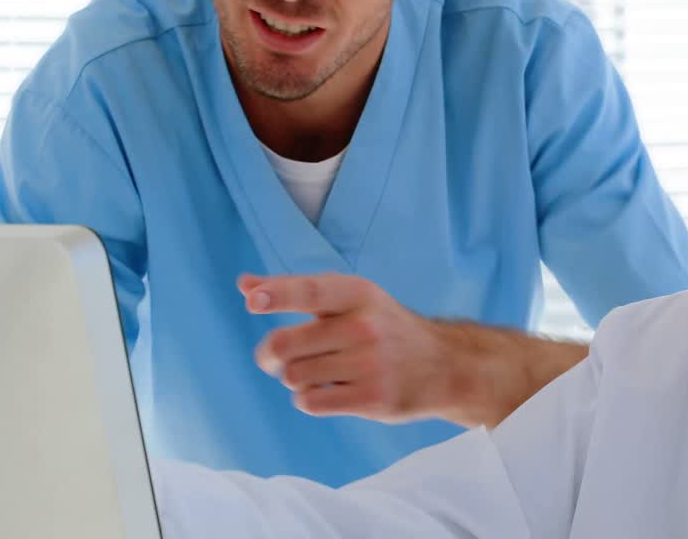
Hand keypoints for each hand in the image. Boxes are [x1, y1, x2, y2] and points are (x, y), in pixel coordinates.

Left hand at [239, 273, 452, 423]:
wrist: (444, 366)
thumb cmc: (383, 328)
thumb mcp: (349, 300)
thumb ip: (296, 292)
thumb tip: (244, 285)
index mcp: (358, 294)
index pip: (311, 291)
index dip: (278, 294)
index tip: (253, 301)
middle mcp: (364, 326)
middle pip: (285, 345)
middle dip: (270, 356)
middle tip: (277, 359)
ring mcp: (370, 364)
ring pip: (294, 377)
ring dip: (295, 380)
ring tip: (319, 374)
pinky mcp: (373, 398)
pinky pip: (311, 402)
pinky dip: (309, 399)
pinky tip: (329, 392)